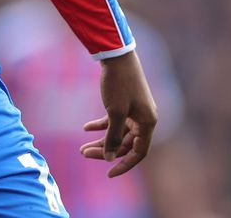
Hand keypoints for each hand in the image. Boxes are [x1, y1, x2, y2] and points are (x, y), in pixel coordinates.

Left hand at [79, 50, 157, 177]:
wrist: (117, 56)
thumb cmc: (119, 84)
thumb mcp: (115, 113)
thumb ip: (112, 137)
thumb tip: (109, 157)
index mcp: (148, 123)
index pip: (138, 153)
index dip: (124, 165)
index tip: (108, 173)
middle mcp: (144, 119)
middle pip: (125, 143)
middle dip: (105, 150)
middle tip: (84, 153)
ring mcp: (135, 111)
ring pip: (118, 133)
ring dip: (101, 139)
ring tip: (82, 147)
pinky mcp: (125, 102)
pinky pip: (114, 120)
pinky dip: (101, 124)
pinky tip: (86, 128)